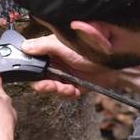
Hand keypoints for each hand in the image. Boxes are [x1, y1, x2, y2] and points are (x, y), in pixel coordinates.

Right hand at [22, 35, 139, 97]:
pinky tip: (74, 90)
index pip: (32, 58)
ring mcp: (65, 73)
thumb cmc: (92, 50)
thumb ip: (43, 46)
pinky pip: (63, 93)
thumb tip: (24, 47)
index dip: (29, 68)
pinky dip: (67, 93)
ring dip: (57, 89)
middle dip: (43, 83)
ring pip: (50, 87)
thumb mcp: (64, 46)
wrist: (115, 65)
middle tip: (49, 86)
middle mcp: (56, 61)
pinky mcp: (73, 85)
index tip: (28, 74)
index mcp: (51, 48)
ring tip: (66, 88)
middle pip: (39, 76)